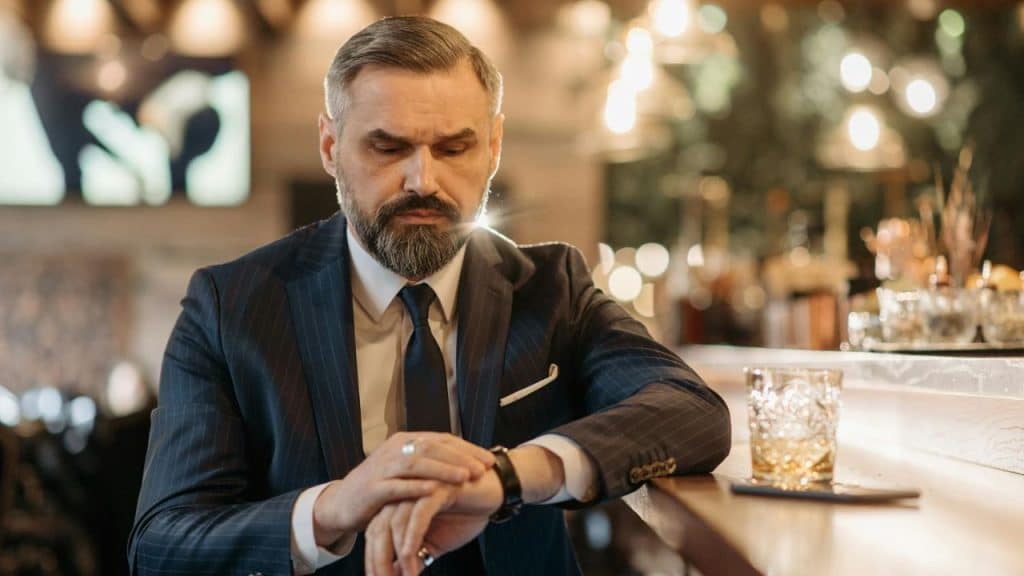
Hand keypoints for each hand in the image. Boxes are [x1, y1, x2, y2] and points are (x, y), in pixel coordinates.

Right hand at [313, 432, 494, 548]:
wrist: (342, 504)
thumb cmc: (380, 489)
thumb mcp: (406, 471)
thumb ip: (429, 464)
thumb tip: (465, 463)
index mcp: (405, 442)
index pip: (442, 440)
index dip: (467, 449)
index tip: (489, 460)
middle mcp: (394, 449)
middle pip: (433, 447)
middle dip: (461, 458)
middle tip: (483, 468)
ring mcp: (382, 467)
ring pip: (417, 463)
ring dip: (444, 469)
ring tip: (466, 478)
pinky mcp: (372, 488)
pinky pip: (396, 486)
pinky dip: (416, 487)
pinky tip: (435, 491)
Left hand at [366, 475, 498, 575]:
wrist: (496, 492)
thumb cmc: (466, 512)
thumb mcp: (438, 541)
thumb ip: (417, 555)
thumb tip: (399, 574)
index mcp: (399, 504)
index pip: (374, 534)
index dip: (373, 560)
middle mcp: (404, 494)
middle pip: (378, 529)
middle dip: (378, 560)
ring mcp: (418, 489)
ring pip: (394, 523)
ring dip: (395, 554)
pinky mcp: (436, 488)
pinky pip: (418, 514)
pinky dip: (411, 537)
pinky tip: (409, 556)